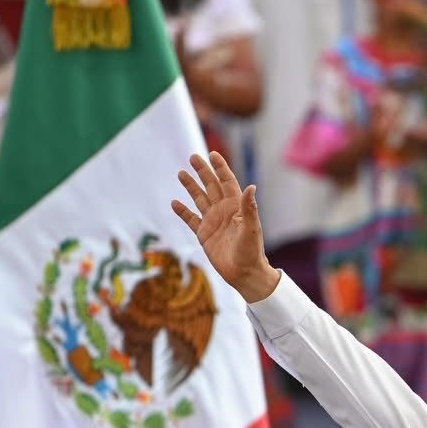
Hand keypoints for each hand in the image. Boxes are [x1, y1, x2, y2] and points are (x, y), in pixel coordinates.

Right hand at [172, 152, 278, 303]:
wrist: (244, 273)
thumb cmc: (252, 252)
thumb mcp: (251, 229)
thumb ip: (249, 208)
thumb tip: (251, 187)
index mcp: (236, 207)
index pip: (227, 183)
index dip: (220, 168)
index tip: (212, 154)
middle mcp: (224, 211)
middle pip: (211, 186)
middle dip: (203, 171)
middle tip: (193, 157)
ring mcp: (213, 222)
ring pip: (200, 199)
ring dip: (191, 186)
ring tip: (181, 173)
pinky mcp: (204, 234)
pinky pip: (191, 219)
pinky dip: (183, 211)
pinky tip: (175, 202)